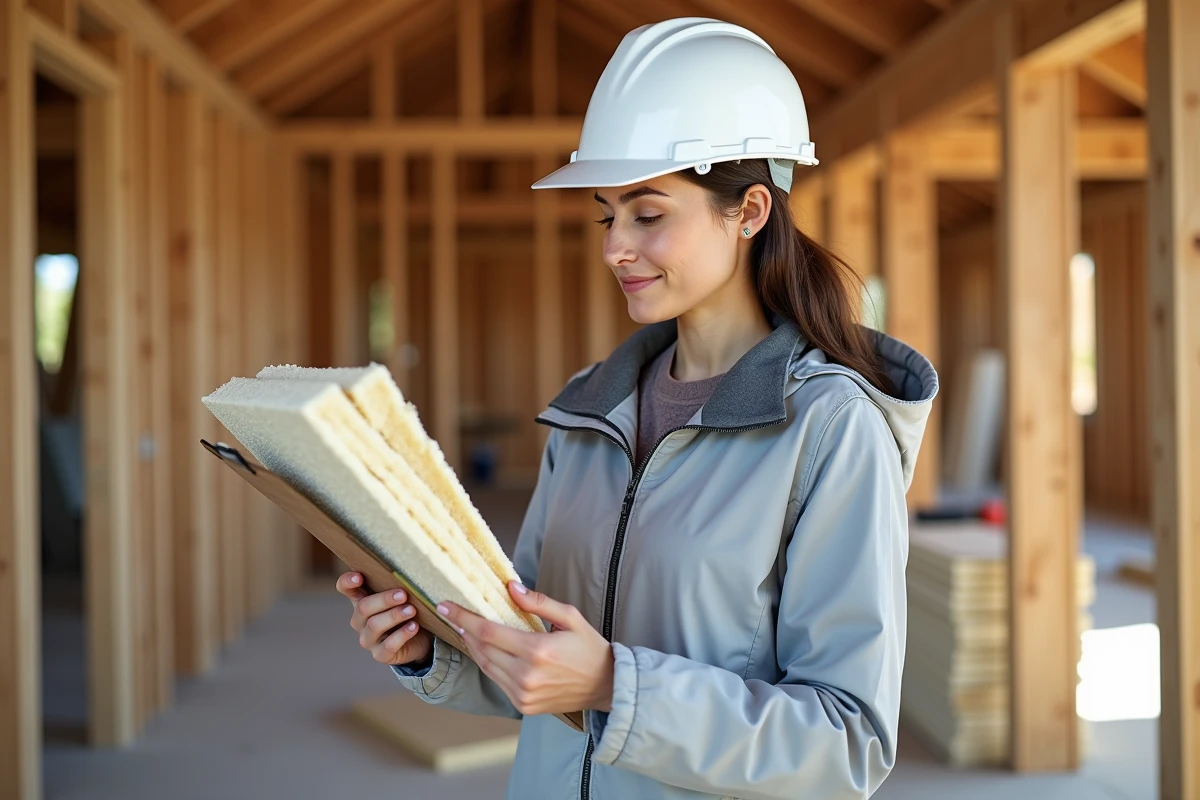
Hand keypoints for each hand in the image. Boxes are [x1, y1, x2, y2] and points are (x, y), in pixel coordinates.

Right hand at [336, 572, 432, 666]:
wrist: (420, 638)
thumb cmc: (408, 609)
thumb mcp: (402, 595)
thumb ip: (398, 584)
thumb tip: (409, 571)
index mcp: (361, 600)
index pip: (345, 588)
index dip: (347, 582)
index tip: (359, 576)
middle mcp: (360, 620)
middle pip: (363, 607)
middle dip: (384, 599)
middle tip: (403, 594)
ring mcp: (368, 639)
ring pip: (374, 625)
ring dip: (394, 616)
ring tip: (412, 610)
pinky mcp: (381, 655)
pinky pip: (388, 645)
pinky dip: (402, 634)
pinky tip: (413, 626)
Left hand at [438, 581, 613, 715]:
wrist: (606, 686)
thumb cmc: (589, 648)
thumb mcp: (570, 617)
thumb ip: (539, 603)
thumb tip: (511, 588)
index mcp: (537, 651)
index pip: (488, 632)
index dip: (464, 617)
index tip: (446, 605)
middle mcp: (526, 675)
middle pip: (482, 650)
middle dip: (464, 630)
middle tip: (451, 613)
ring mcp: (523, 694)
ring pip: (486, 667)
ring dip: (472, 647)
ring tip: (464, 629)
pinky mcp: (523, 704)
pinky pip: (497, 681)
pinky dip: (487, 663)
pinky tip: (484, 649)